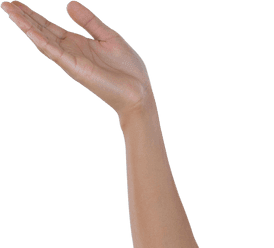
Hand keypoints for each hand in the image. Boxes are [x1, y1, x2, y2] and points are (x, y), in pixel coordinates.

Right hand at [2, 1, 153, 116]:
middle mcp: (71, 52)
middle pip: (42, 31)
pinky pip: (54, 52)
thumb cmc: (128, 70)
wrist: (139, 93)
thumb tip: (68, 4)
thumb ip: (89, 21)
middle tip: (5, 3)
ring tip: (9, 11)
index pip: (50, 27)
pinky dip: (41, 40)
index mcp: (77, 43)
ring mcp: (71, 61)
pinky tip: (28, 29)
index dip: (33, 15)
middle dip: (24, 17)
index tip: (16, 3)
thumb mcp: (108, 36)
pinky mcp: (76, 69)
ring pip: (43, 40)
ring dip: (26, 25)